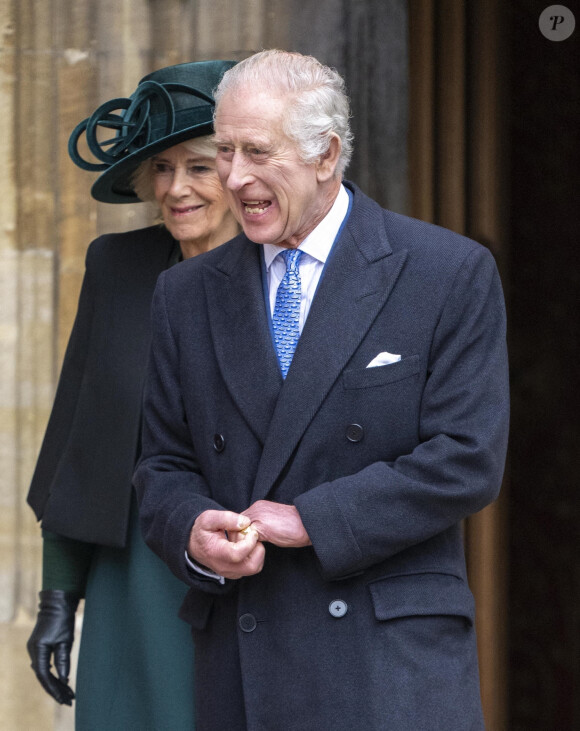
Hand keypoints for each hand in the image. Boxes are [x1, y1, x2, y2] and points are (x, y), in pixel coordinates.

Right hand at [27, 590, 79, 704]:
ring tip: (67, 694)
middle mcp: (33, 651)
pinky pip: (44, 665)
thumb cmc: (62, 618)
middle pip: (43, 676)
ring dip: (55, 683)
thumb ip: (63, 660)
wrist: (57, 602)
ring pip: (43, 672)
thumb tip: (64, 679)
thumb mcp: (66, 640)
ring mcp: (34, 649)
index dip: (54, 689)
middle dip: (55, 689)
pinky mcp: (39, 646)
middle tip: (69, 700)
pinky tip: (61, 681)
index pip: (44, 676)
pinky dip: (53, 674)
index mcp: (38, 650)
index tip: (64, 698)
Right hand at [188, 510, 264, 579]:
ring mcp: (231, 572)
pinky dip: (253, 554)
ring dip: (255, 550)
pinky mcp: (236, 572)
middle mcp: (224, 567)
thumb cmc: (202, 530)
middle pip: (251, 566)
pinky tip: (243, 544)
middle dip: (256, 547)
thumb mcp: (209, 518)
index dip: (249, 541)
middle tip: (248, 534)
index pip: (237, 554)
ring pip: (255, 567)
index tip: (250, 529)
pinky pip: (253, 566)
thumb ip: (227, 518)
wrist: (193, 543)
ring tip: (244, 539)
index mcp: (216, 553)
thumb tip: (245, 522)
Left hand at [242, 500, 311, 547]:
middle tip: (245, 550)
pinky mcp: (262, 526)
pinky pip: (246, 538)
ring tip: (252, 550)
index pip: (239, 521)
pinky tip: (258, 550)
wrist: (308, 525)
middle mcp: (256, 508)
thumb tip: (249, 535)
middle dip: (238, 539)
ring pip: (239, 532)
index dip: (240, 534)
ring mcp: (258, 516)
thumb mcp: (273, 523)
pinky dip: (249, 546)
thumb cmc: (294, 527)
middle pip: (235, 526)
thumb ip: (260, 524)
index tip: (244, 544)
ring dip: (242, 543)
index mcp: (258, 506)